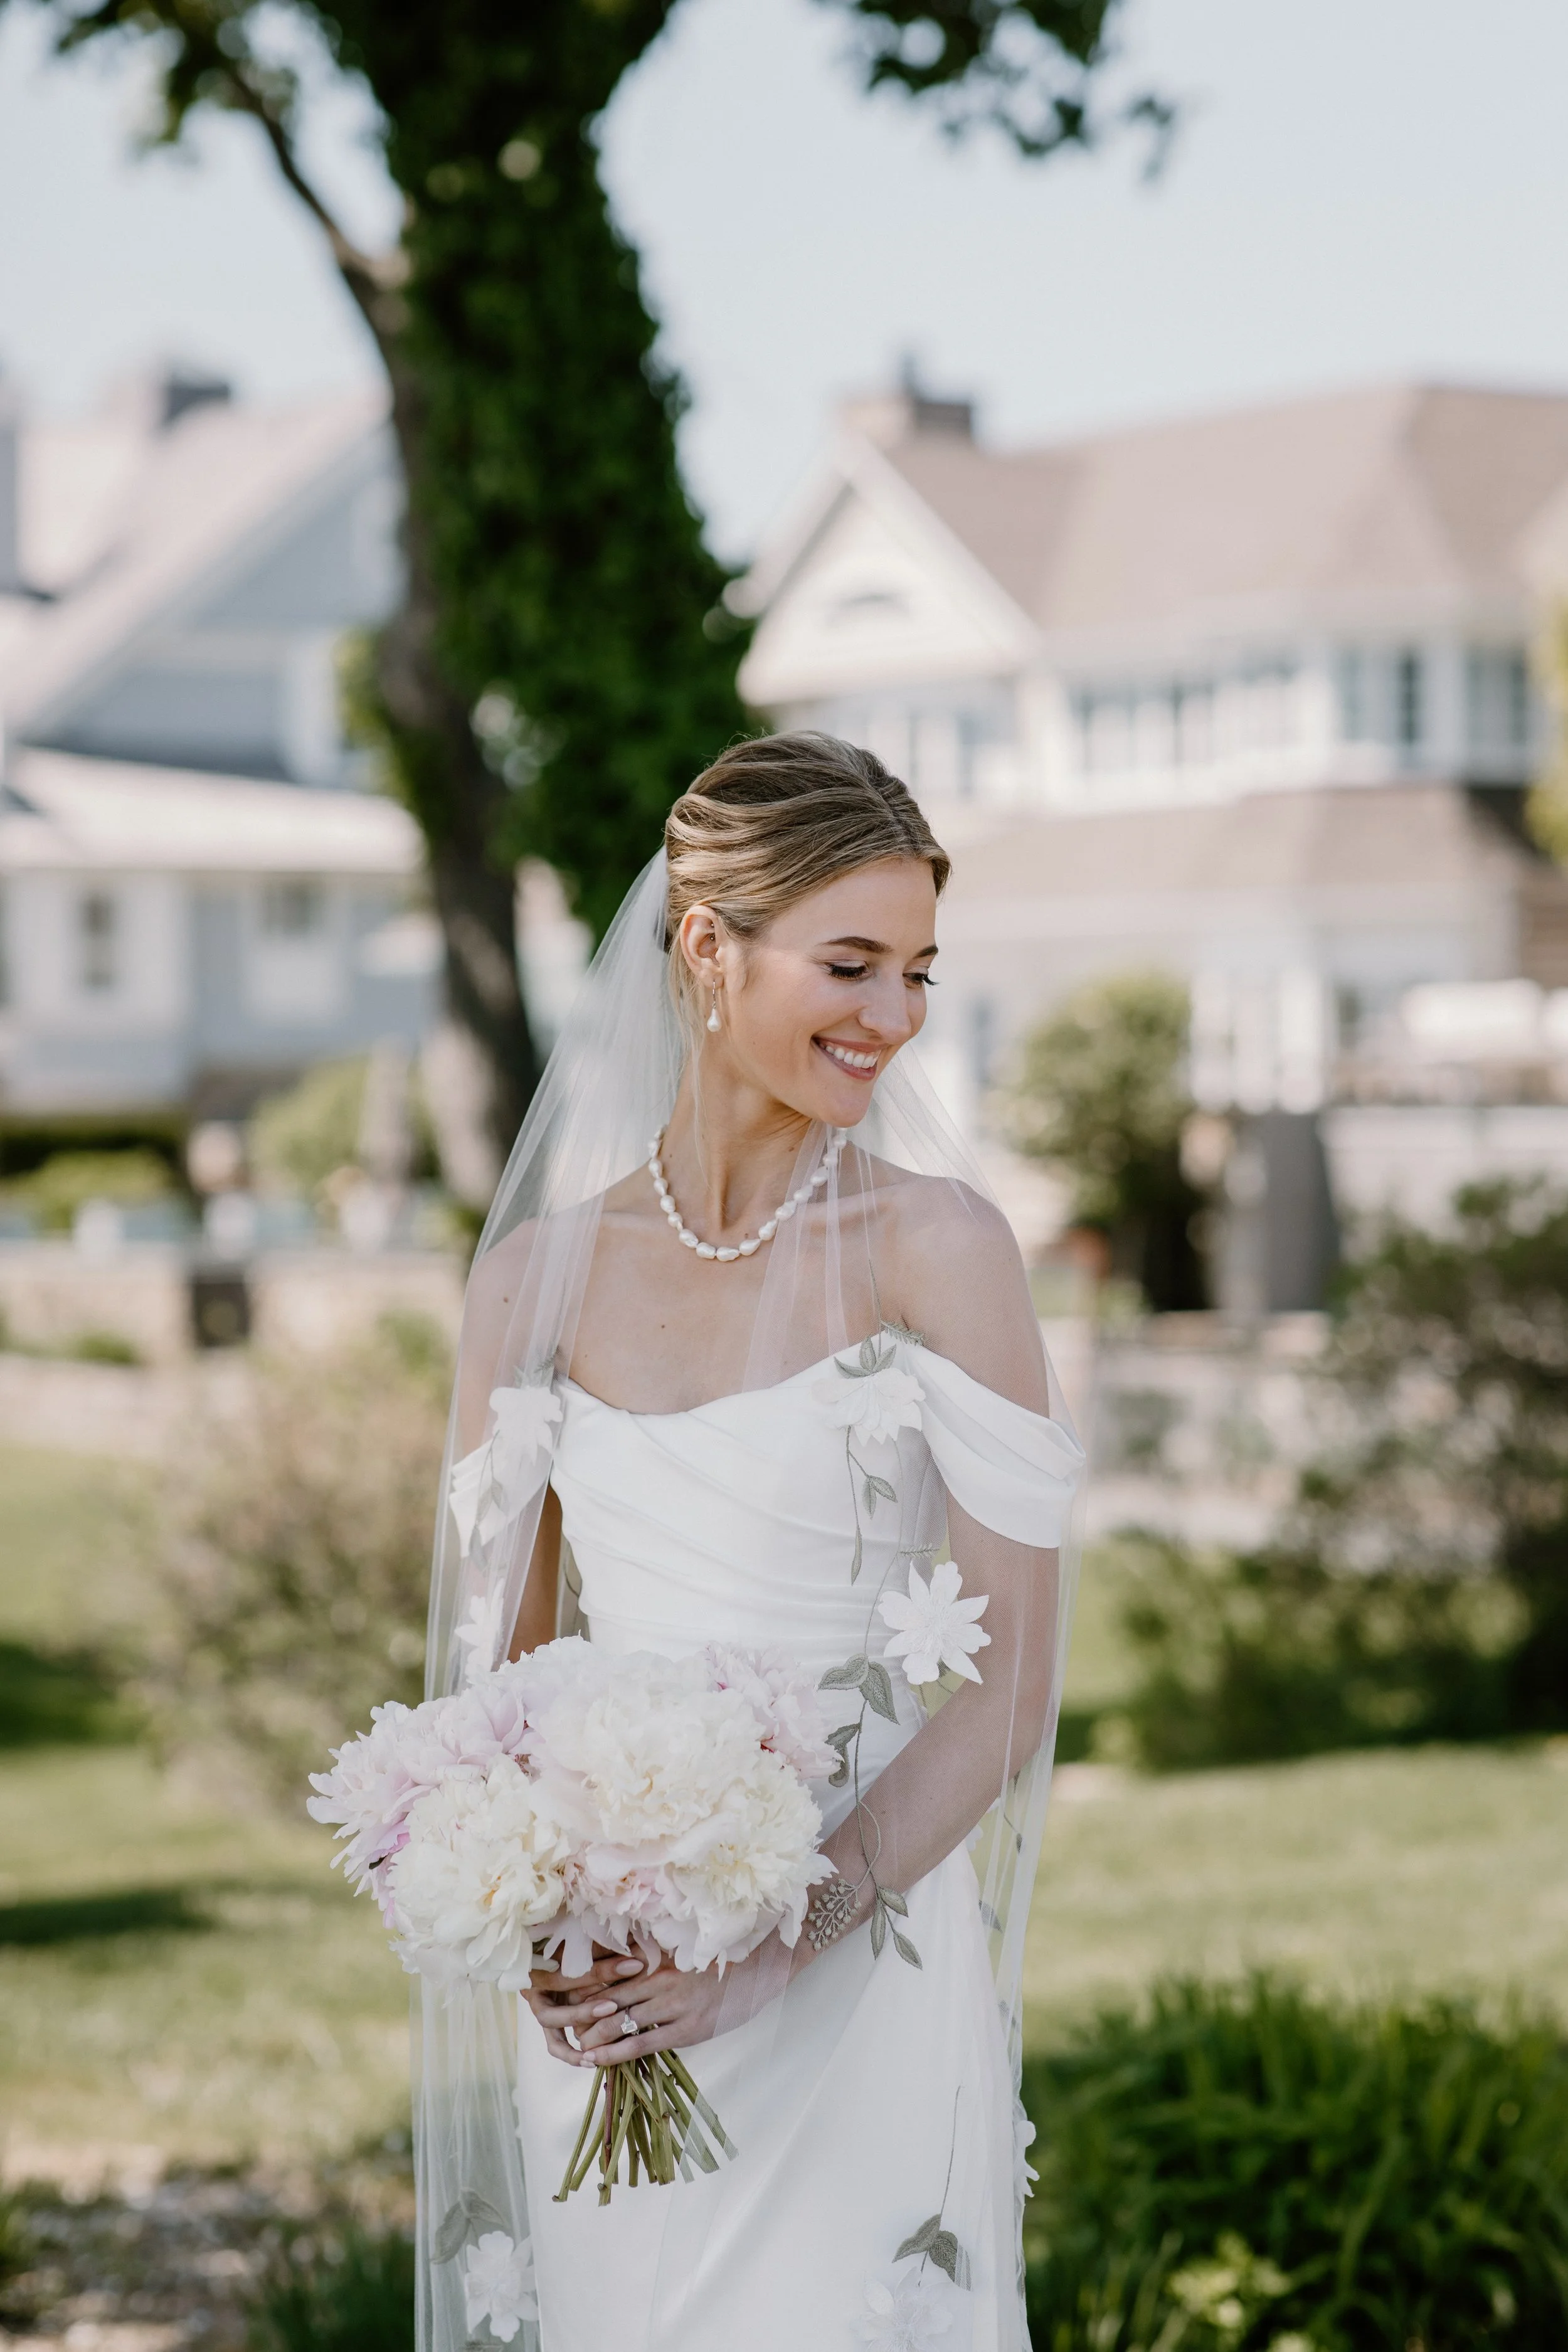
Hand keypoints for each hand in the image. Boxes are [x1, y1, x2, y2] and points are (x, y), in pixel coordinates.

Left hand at [523, 1939, 790, 2067]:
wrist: (760, 1969)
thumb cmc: (720, 1962)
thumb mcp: (683, 1955)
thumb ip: (653, 1959)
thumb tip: (623, 1964)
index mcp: (654, 1961)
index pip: (606, 1974)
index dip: (580, 1987)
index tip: (558, 1997)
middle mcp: (657, 1980)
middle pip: (606, 1997)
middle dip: (579, 2014)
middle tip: (558, 2027)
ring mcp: (671, 2005)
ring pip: (618, 2020)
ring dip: (591, 2035)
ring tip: (571, 2047)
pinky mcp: (686, 2029)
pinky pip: (642, 2043)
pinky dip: (614, 2052)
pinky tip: (596, 2060)